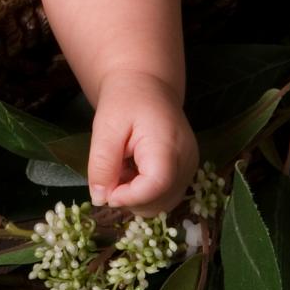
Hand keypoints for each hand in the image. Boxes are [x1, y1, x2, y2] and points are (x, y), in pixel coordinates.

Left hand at [86, 70, 198, 216]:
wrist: (146, 85)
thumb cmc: (124, 100)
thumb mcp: (105, 126)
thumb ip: (102, 163)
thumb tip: (99, 198)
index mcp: (168, 145)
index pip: (156, 186)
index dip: (129, 197)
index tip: (105, 192)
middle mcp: (187, 161)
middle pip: (161, 201)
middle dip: (129, 198)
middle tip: (110, 174)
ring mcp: (190, 169)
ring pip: (163, 204)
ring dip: (136, 197)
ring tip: (121, 169)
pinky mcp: (186, 172)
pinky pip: (165, 195)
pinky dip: (145, 193)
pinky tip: (132, 171)